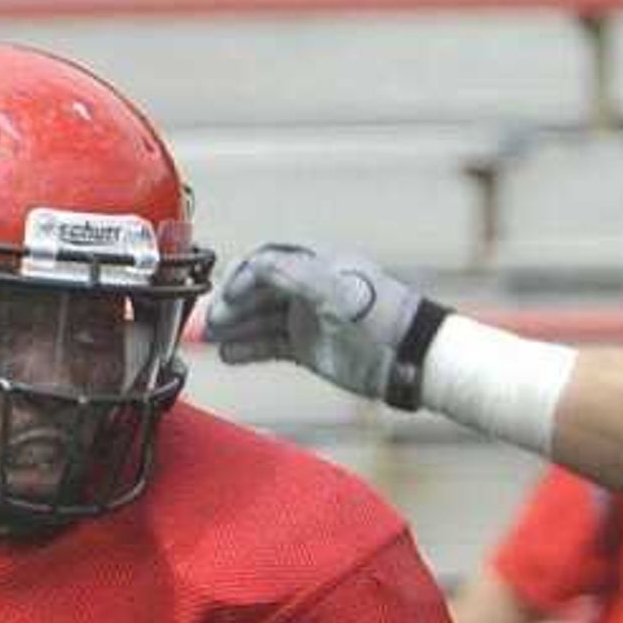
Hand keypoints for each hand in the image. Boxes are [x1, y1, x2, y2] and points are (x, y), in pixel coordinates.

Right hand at [209, 243, 440, 406]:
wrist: (411, 357)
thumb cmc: (383, 318)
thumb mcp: (336, 290)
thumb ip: (294, 275)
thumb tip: (256, 265)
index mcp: (315, 265)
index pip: (266, 264)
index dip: (242, 280)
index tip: (226, 298)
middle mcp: (308, 289)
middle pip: (258, 292)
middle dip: (231, 305)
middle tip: (210, 324)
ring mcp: (308, 319)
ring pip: (260, 319)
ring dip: (234, 328)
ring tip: (211, 341)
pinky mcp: (309, 348)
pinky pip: (271, 345)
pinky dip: (249, 349)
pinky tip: (230, 355)